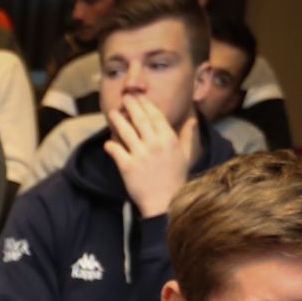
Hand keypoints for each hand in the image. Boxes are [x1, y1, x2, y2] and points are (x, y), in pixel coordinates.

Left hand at [102, 93, 198, 216]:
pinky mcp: (128, 167)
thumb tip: (193, 120)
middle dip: (132, 106)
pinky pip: (116, 151)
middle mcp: (155, 144)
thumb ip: (188, 136)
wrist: (166, 202)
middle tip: (125, 97)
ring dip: (118, 120)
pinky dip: (111, 145)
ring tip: (112, 112)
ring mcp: (141, 155)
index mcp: (169, 139)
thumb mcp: (187, 156)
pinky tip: (107, 142)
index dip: (146, 105)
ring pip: (126, 132)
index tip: (139, 97)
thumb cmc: (176, 179)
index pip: (156, 116)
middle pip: (140, 119)